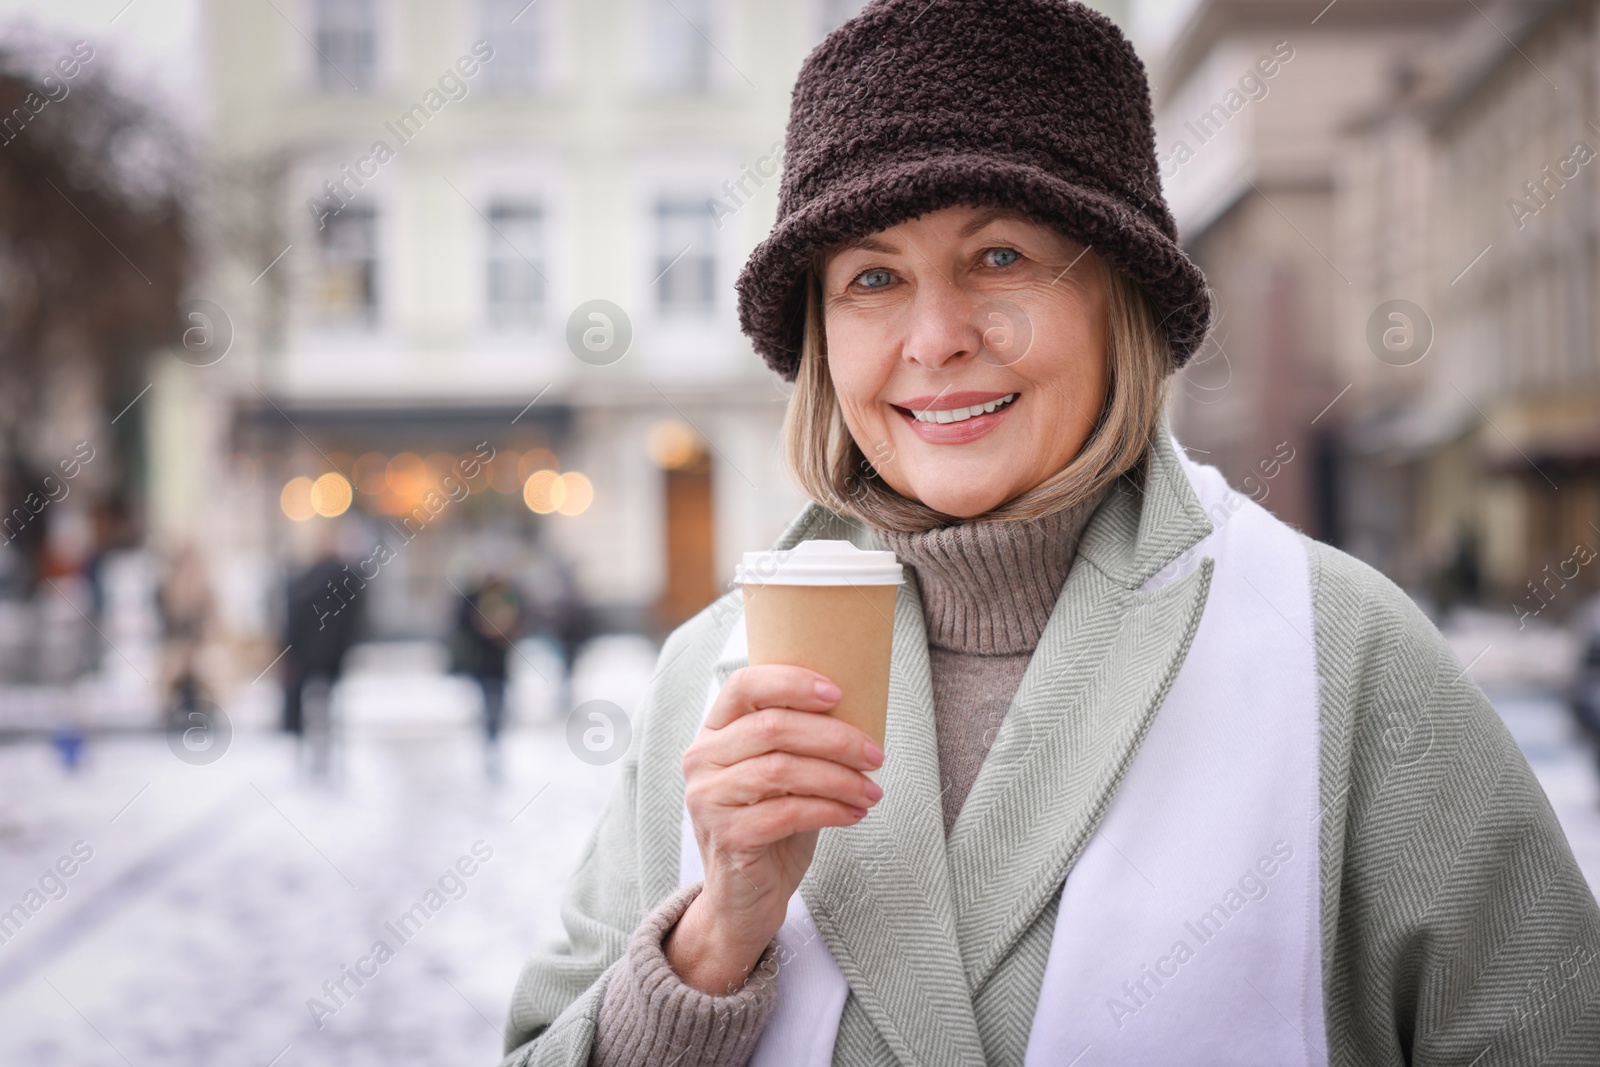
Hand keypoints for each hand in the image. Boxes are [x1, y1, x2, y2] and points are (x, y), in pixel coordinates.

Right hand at [664, 664, 884, 993]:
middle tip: (875, 755)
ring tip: (870, 790)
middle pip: (772, 727)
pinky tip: (854, 814)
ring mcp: (708, 799)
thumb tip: (860, 712)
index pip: (744, 685)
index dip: (792, 682)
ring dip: (838, 777)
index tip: (838, 692)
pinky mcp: (726, 836)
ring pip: (782, 770)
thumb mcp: (784, 777)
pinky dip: (829, 810)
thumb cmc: (772, 829)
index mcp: (714, 733)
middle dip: (835, 737)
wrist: (744, 901)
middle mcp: (701, 760)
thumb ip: (801, 743)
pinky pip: (787, 812)